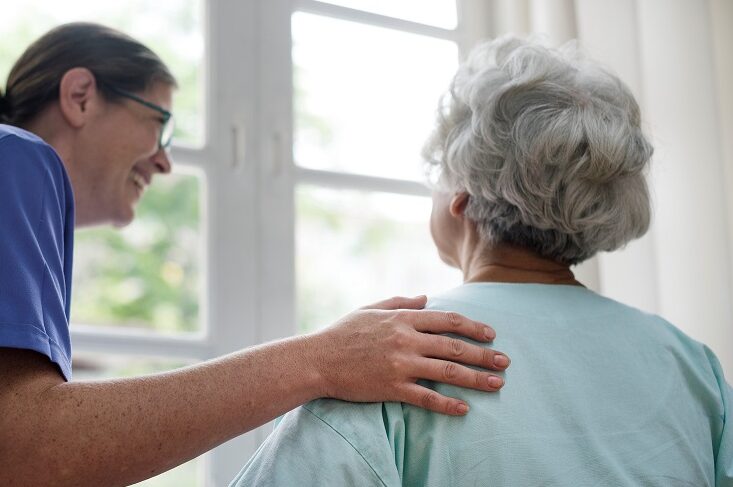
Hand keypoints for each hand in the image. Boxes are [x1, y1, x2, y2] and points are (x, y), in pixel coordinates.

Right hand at [310, 295, 509, 415]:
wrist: (317, 359)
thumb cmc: (343, 332)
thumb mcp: (371, 309)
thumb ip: (400, 302)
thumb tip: (426, 298)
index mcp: (403, 318)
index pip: (448, 320)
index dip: (473, 326)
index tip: (491, 334)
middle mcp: (406, 339)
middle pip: (455, 346)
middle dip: (484, 354)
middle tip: (505, 362)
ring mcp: (400, 364)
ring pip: (447, 371)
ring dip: (476, 378)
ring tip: (497, 384)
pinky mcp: (392, 387)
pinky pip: (426, 397)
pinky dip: (447, 404)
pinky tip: (464, 409)